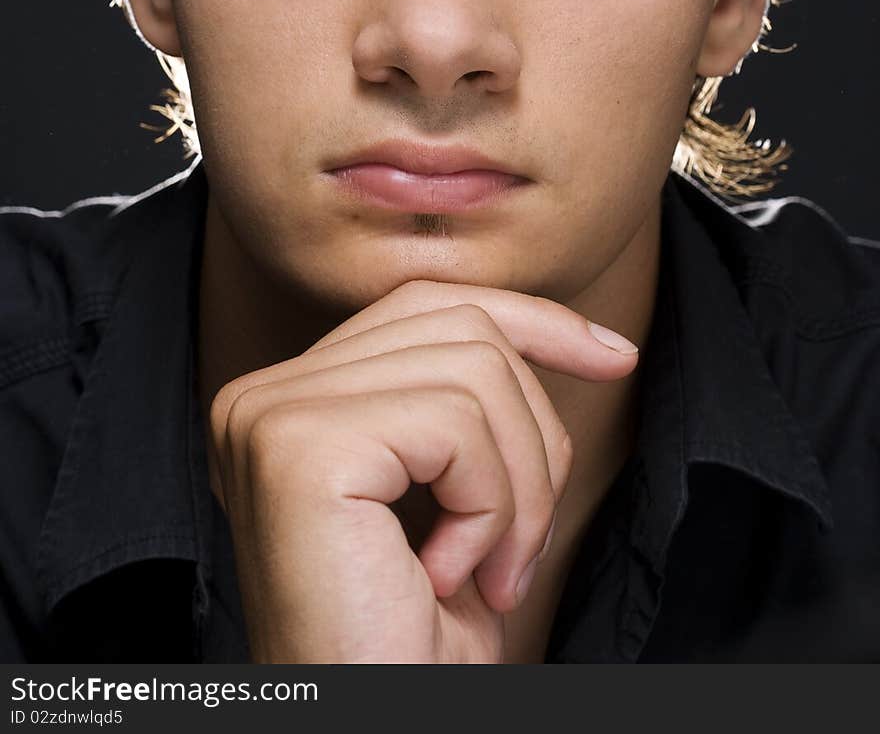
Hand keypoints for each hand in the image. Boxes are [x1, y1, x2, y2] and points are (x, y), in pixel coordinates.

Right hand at [208, 279, 637, 662]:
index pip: (426, 306)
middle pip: (461, 328)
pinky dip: (490, 506)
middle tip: (516, 552)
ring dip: (518, 487)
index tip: (614, 357)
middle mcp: (264, 396)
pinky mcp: (300, 448)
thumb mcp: (459, 496)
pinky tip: (448, 574)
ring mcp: (273, 415)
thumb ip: (476, 402)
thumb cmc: (412, 641)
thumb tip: (591, 339)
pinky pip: (456, 423)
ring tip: (486, 572)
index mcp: (290, 400)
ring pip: (474, 369)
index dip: (530, 320)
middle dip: (532, 435)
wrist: (369, 728)